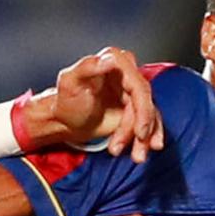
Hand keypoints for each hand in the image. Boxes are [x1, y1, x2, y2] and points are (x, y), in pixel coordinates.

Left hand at [37, 49, 164, 159]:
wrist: (66, 120)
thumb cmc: (65, 100)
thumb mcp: (70, 82)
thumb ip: (87, 67)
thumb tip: (108, 59)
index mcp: (114, 60)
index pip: (137, 85)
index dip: (143, 109)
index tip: (139, 130)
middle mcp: (127, 72)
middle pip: (144, 102)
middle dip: (140, 127)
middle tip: (133, 144)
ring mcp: (133, 90)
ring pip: (149, 114)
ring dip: (143, 138)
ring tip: (135, 155)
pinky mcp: (136, 107)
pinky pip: (149, 122)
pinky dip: (148, 138)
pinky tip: (142, 151)